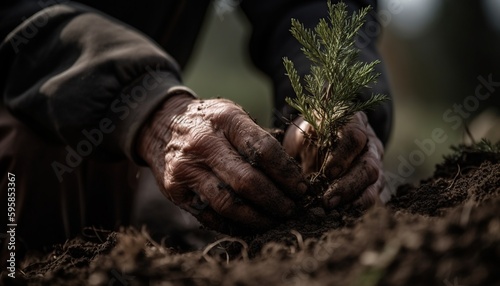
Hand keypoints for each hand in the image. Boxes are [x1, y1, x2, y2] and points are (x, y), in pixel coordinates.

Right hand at [137, 94, 307, 233]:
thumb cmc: (209, 122)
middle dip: (277, 201)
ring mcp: (187, 169)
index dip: (287, 174)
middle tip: (292, 209)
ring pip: (229, 203)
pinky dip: (234, 225)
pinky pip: (210, 216)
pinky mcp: (176, 191)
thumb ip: (259, 139)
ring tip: (275, 220)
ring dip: (258, 218)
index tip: (301, 188)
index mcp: (225, 120)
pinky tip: (250, 224)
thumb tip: (292, 174)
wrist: (160, 124)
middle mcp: (204, 144)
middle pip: (248, 181)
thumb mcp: (233, 115)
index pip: (263, 151)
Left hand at [283, 112, 384, 208]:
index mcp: (353, 124)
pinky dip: (357, 209)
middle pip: (368, 167)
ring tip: (333, 212)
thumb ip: (303, 143)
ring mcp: (374, 167)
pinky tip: (340, 217)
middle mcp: (369, 146)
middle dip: (348, 186)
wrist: (322, 138)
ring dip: (353, 201)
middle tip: (327, 201)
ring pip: (374, 186)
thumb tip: (294, 171)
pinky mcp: (373, 185)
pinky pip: (372, 199)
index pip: (354, 137)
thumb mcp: (304, 131)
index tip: (328, 172)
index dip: (343, 156)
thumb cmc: (311, 135)